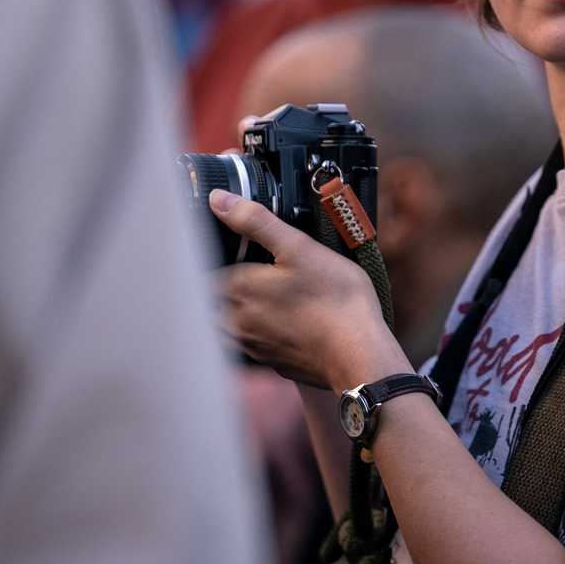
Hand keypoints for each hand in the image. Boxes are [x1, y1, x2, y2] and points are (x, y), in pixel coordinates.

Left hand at [210, 189, 407, 390]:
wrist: (360, 355)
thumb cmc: (336, 301)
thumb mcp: (299, 247)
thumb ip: (255, 221)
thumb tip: (219, 200)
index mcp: (236, 290)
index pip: (204, 270)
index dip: (217, 256)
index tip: (235, 251)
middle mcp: (236, 322)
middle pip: (212, 300)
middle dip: (224, 285)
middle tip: (252, 270)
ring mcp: (252, 347)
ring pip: (229, 324)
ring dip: (237, 311)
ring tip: (267, 296)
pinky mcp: (271, 363)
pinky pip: (253, 344)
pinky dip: (261, 331)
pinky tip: (286, 321)